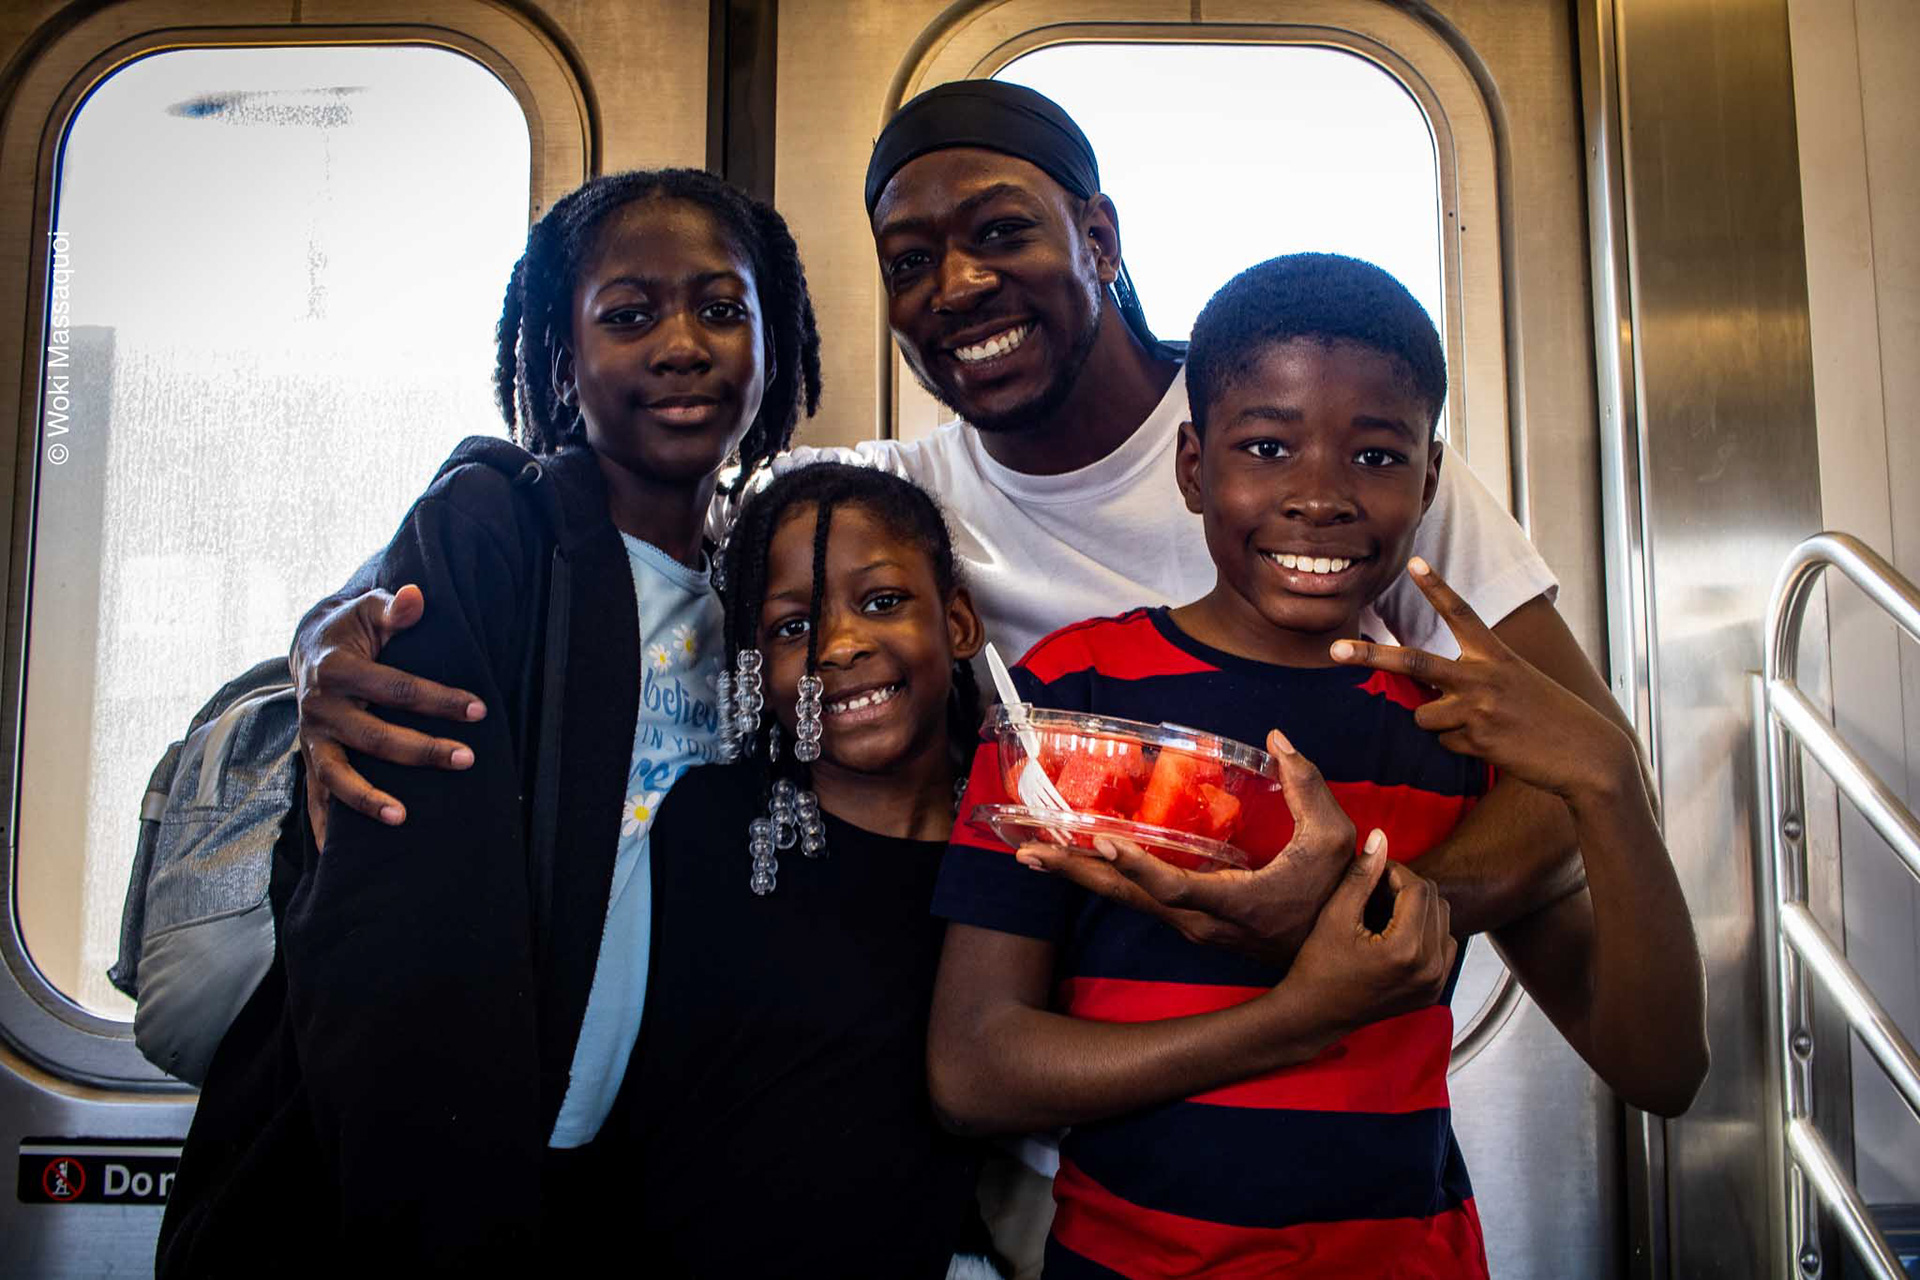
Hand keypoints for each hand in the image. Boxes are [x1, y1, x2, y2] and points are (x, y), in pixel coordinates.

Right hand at [293, 585, 485, 840]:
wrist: (307, 646)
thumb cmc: (353, 628)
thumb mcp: (368, 609)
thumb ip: (393, 608)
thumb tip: (415, 597)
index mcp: (338, 668)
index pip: (396, 687)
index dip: (438, 698)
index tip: (479, 709)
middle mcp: (320, 707)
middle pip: (374, 735)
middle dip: (421, 750)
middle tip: (466, 759)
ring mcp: (313, 739)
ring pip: (339, 774)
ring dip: (368, 798)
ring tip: (402, 817)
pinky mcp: (310, 759)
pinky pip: (316, 797)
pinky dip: (325, 826)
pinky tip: (337, 853)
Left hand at [1011, 731, 1354, 965]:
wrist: (1332, 957)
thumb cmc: (1332, 897)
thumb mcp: (1333, 839)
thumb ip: (1306, 787)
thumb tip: (1277, 740)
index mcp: (1225, 902)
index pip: (1170, 886)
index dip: (1135, 865)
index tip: (1102, 840)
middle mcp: (1195, 919)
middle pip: (1124, 895)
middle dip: (1074, 872)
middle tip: (1026, 852)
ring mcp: (1187, 921)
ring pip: (1122, 897)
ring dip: (1077, 874)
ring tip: (1031, 852)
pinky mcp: (1185, 916)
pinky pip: (1134, 894)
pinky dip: (1101, 875)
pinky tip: (1075, 855)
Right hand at [1286, 831, 1457, 1031]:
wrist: (1315, 1014)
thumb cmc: (1318, 965)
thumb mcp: (1336, 916)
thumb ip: (1362, 875)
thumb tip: (1381, 837)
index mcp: (1406, 951)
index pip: (1419, 888)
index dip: (1396, 871)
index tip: (1373, 871)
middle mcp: (1429, 969)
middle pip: (1436, 901)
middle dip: (1409, 887)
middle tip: (1377, 888)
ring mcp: (1435, 983)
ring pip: (1444, 921)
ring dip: (1420, 907)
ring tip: (1386, 909)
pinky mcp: (1434, 991)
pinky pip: (1445, 945)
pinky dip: (1427, 931)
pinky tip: (1397, 931)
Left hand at [1329, 558, 1637, 801]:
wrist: (1588, 754)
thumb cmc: (1551, 718)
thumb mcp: (1516, 684)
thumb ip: (1474, 678)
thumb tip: (1426, 692)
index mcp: (1496, 655)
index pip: (1463, 613)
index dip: (1438, 587)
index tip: (1417, 562)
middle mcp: (1483, 675)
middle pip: (1413, 662)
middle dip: (1369, 656)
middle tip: (1334, 650)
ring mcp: (1478, 707)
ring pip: (1423, 715)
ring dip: (1440, 724)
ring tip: (1482, 727)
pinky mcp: (1477, 738)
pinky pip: (1443, 741)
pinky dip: (1459, 745)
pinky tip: (1493, 744)